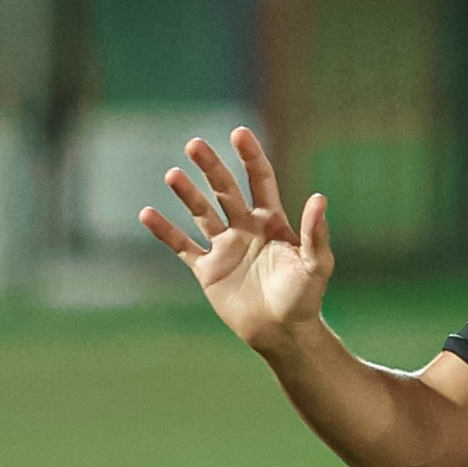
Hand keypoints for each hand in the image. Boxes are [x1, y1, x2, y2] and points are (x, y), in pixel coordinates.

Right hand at [139, 129, 328, 355]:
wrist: (283, 333)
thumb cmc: (305, 298)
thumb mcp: (316, 265)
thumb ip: (315, 233)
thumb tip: (319, 198)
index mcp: (272, 221)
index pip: (259, 180)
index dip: (250, 156)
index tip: (238, 133)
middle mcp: (246, 228)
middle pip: (225, 190)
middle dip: (211, 167)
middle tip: (194, 145)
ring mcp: (225, 247)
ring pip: (202, 212)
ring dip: (187, 194)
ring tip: (173, 174)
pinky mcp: (207, 270)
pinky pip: (182, 246)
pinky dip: (164, 232)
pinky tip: (147, 214)